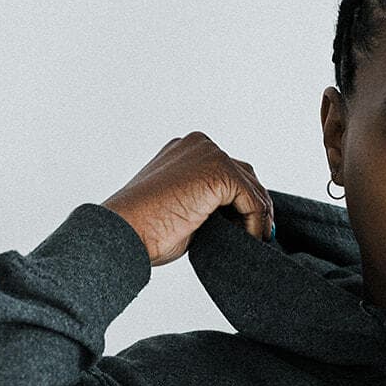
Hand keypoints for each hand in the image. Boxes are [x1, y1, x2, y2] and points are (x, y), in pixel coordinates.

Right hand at [101, 132, 274, 267]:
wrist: (124, 233)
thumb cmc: (145, 229)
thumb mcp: (181, 206)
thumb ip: (206, 200)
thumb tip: (240, 215)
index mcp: (185, 150)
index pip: (228, 169)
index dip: (243, 199)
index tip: (249, 226)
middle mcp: (199, 145)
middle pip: (245, 173)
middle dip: (255, 204)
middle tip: (261, 233)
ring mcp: (209, 154)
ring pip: (251, 187)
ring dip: (258, 216)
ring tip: (256, 240)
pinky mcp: (218, 171)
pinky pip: (251, 200)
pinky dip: (255, 223)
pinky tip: (249, 240)